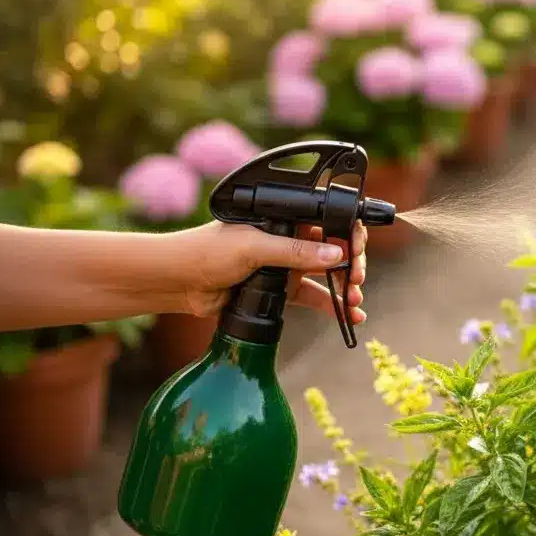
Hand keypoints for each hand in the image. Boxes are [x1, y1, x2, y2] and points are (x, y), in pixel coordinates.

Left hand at [174, 221, 367, 323]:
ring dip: (346, 288)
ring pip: (327, 276)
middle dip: (352, 265)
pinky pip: (313, 297)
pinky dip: (333, 306)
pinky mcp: (280, 290)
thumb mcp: (253, 247)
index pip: (329, 220)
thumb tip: (336, 255)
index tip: (356, 250)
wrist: (178, 282)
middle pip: (334, 249)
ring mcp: (285, 266)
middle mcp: (289, 239)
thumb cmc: (207, 251)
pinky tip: (350, 316)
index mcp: (285, 219)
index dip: (348, 233)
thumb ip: (294, 253)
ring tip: (356, 301)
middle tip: (357, 279)